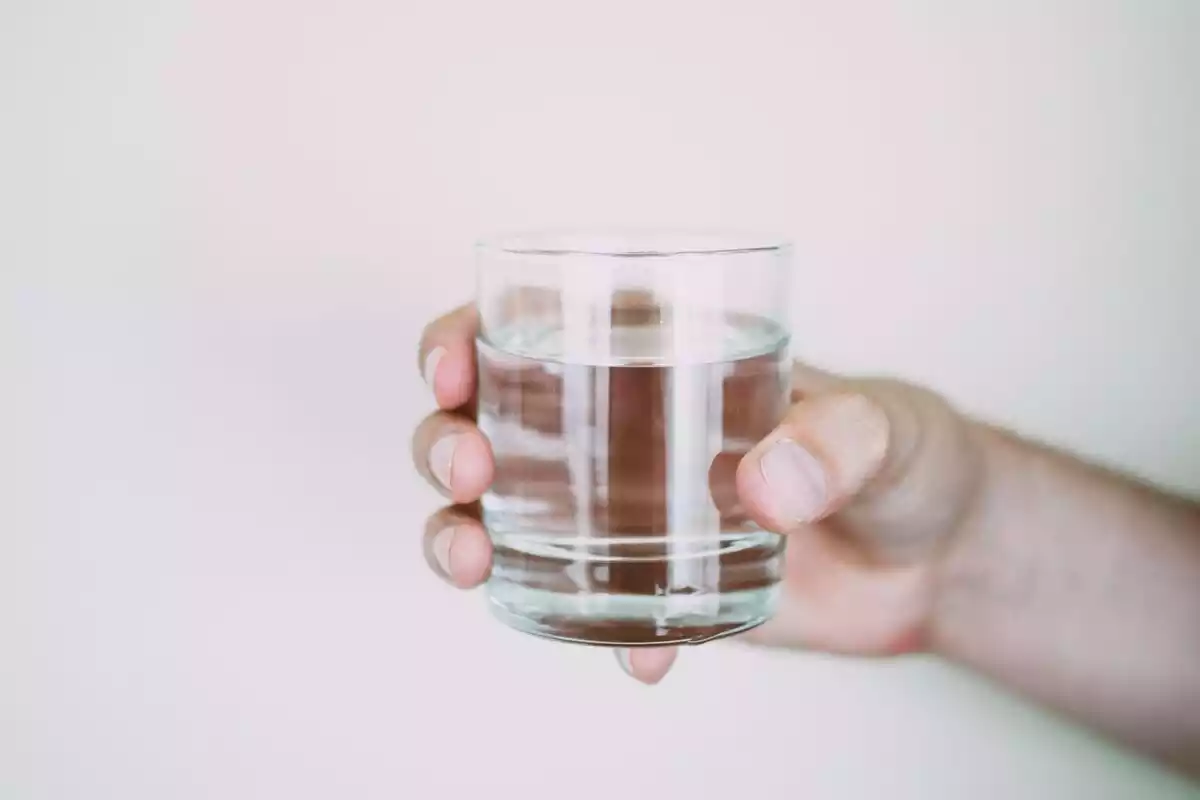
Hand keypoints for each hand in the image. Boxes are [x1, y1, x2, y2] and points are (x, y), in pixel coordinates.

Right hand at [412, 304, 985, 682]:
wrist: (939, 561)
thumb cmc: (908, 457)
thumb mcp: (886, 427)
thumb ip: (838, 438)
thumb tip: (767, 482)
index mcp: (661, 359)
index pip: (533, 327)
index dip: (464, 338)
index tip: (453, 368)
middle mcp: (623, 431)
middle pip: (486, 422)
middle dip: (444, 439)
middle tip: (468, 466)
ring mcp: (628, 512)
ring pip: (503, 515)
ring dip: (461, 534)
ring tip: (474, 561)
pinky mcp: (654, 584)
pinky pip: (588, 606)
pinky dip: (592, 632)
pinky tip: (638, 657)